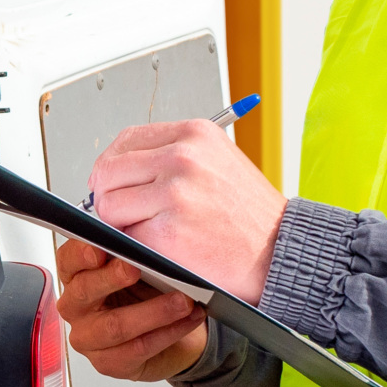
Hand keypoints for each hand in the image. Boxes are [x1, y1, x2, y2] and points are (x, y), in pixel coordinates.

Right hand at [55, 237, 208, 381]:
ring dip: (154, 311)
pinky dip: (169, 332)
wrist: (173, 333)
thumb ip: (135, 248)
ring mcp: (88, 338)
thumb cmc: (150, 293)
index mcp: (77, 275)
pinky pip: (138, 348)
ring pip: (115, 325)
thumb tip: (139, 235)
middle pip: (84, 291)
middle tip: (136, 268)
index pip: (68, 259)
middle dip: (112, 278)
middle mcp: (76, 307)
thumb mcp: (143, 264)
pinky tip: (188, 319)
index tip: (100, 248)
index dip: (80, 253)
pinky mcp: (107, 363)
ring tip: (183, 301)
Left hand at [86, 119, 286, 304]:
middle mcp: (182, 157)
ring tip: (150, 230)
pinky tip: (162, 246)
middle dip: (110, 196)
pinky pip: (124, 236)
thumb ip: (172, 156)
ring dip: (121, 223)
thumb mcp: (217, 161)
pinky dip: (136, 246)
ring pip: (108, 204)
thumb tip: (121, 166)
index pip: (125, 140)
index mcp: (194, 134)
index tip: (116, 183)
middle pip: (107, 171)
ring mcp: (174, 193)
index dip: (114, 166)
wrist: (280, 251)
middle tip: (127, 214)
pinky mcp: (167, 232)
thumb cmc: (251, 214)